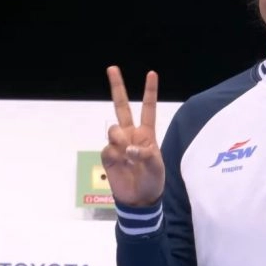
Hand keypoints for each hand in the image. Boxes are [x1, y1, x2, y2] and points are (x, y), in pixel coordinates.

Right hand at [100, 65, 164, 206]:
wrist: (139, 198)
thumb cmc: (153, 180)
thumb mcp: (157, 167)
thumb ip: (145, 155)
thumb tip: (128, 148)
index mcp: (147, 133)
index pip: (148, 108)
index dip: (150, 91)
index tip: (151, 73)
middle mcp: (131, 134)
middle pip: (122, 107)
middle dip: (117, 87)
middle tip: (112, 68)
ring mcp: (118, 143)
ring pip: (113, 129)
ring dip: (119, 138)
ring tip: (127, 153)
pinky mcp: (108, 155)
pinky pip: (108, 148)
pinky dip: (115, 154)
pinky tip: (121, 164)